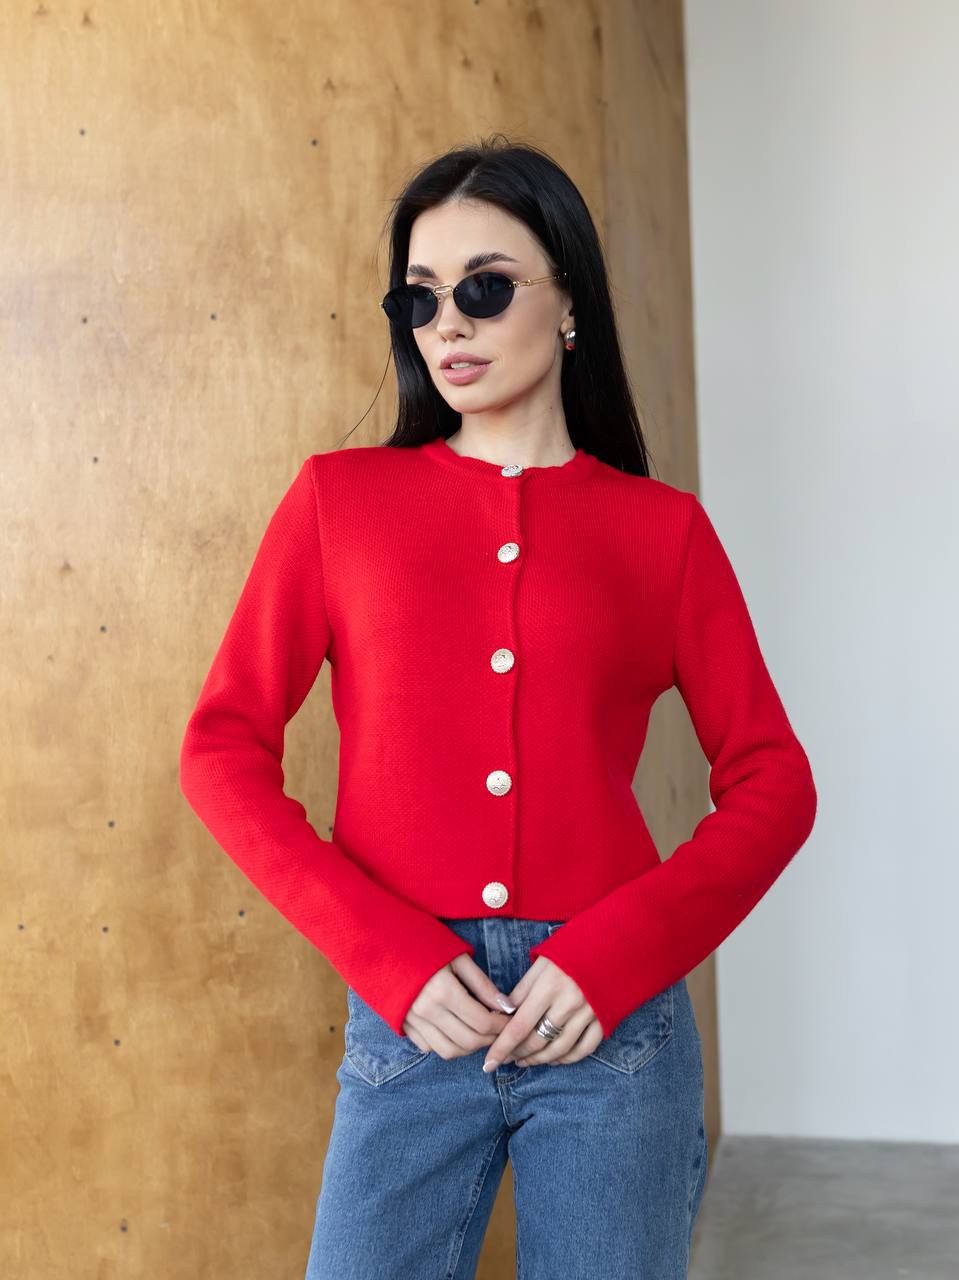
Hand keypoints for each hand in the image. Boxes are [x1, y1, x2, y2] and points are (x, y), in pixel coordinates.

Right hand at [402, 953, 516, 1058]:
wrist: (383, 945)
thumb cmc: (425, 945)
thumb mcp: (458, 957)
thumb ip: (482, 984)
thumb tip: (507, 1006)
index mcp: (443, 991)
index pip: (482, 1021)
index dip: (501, 1025)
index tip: (510, 1019)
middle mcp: (427, 1011)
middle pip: (469, 1041)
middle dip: (490, 1039)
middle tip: (500, 1029)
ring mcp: (413, 1022)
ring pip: (450, 1051)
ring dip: (470, 1048)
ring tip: (481, 1033)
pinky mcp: (404, 1027)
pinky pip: (431, 1048)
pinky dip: (448, 1045)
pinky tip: (457, 1031)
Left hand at [482, 956, 603, 1069]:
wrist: (616, 941)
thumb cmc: (574, 947)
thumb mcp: (544, 960)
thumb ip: (523, 988)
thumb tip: (503, 1013)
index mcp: (550, 985)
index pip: (519, 1025)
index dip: (502, 1047)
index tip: (488, 1062)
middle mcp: (569, 1003)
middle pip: (537, 1040)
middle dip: (517, 1054)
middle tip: (505, 1058)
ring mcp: (589, 1014)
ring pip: (558, 1049)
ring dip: (538, 1060)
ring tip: (524, 1061)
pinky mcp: (605, 1020)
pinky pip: (584, 1049)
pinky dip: (566, 1058)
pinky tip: (554, 1059)